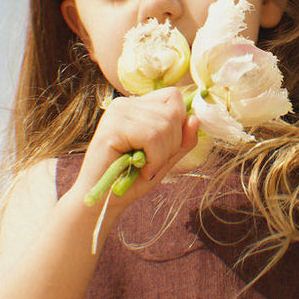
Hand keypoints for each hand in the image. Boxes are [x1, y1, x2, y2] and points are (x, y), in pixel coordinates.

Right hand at [76, 88, 198, 206]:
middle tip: (153, 163)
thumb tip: (195, 119)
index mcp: (137, 105)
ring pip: (164, 125)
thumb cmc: (131, 179)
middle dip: (172, 143)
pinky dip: (153, 159)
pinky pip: (151, 136)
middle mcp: (125, 103)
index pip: (173, 97)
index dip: (178, 125)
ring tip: (145, 167)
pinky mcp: (112, 127)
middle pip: (173, 111)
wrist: (103, 201)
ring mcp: (117, 113)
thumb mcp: (165, 158)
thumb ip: (182, 139)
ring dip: (161, 155)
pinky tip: (141, 168)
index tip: (163, 149)